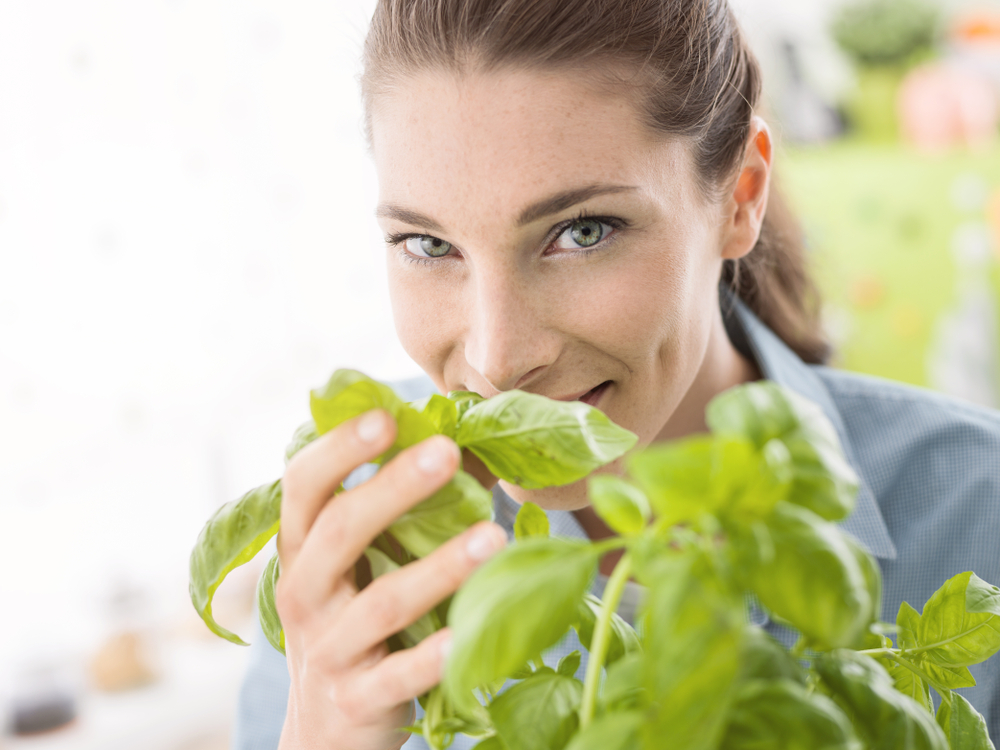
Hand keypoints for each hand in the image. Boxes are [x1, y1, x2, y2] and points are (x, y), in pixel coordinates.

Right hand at [275, 409, 506, 749]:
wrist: (324, 734)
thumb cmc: (352, 625)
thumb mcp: (358, 570)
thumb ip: (398, 515)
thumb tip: (469, 448)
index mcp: (303, 550)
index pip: (305, 486)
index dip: (339, 448)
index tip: (385, 415)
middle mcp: (304, 594)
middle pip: (341, 530)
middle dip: (393, 487)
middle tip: (447, 451)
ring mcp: (327, 650)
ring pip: (382, 602)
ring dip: (439, 568)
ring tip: (493, 537)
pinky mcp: (356, 700)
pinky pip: (399, 675)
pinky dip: (434, 656)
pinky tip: (470, 634)